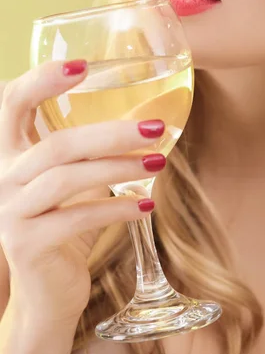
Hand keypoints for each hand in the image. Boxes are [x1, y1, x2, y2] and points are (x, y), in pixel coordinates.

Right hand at [0, 60, 165, 325]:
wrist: (46, 288)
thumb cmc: (66, 220)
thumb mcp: (75, 176)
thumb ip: (94, 146)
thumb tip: (151, 114)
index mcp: (10, 150)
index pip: (14, 103)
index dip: (43, 80)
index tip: (83, 65)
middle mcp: (2, 176)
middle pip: (57, 144)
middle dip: (111, 133)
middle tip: (157, 127)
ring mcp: (10, 211)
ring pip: (67, 178)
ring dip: (120, 168)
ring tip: (160, 162)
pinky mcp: (27, 244)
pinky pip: (76, 218)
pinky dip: (116, 210)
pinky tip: (145, 206)